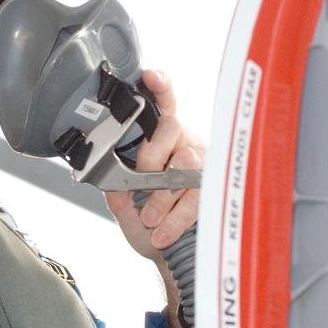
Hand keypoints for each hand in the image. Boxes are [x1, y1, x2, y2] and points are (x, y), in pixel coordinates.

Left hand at [105, 69, 204, 259]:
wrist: (168, 252)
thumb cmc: (146, 220)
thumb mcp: (123, 205)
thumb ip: (116, 192)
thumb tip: (112, 184)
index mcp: (160, 138)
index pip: (164, 103)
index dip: (159, 86)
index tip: (149, 75)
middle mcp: (184, 142)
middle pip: (171, 129)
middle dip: (151, 158)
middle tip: (140, 186)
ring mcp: (202, 163)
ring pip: (186, 164)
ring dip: (163, 195)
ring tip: (149, 217)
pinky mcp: (215, 187)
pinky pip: (197, 196)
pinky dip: (176, 218)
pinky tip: (162, 232)